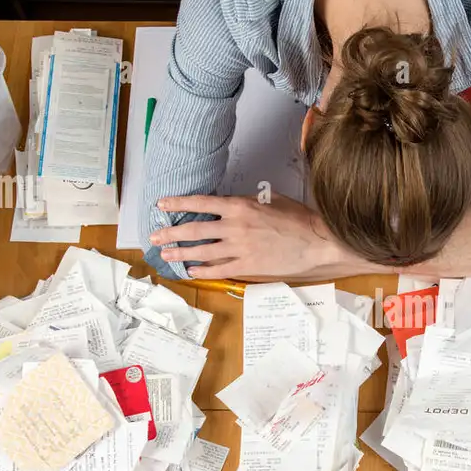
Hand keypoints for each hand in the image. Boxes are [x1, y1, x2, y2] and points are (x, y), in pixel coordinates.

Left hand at [150, 194, 367, 280]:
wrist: (316, 242)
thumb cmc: (298, 219)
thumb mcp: (271, 200)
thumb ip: (248, 202)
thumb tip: (232, 204)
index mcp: (240, 206)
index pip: (201, 203)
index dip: (178, 203)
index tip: (161, 205)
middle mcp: (235, 226)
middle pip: (194, 229)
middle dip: (171, 233)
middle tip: (154, 237)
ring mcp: (240, 248)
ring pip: (202, 251)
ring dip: (181, 253)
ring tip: (166, 255)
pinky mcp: (248, 266)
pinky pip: (219, 268)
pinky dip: (203, 270)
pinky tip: (192, 270)